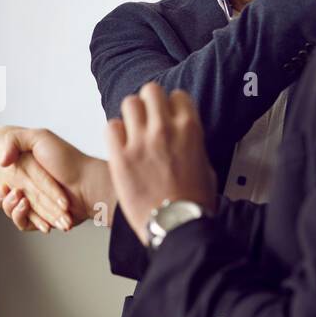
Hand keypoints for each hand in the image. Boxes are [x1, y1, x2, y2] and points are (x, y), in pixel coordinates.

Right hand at [0, 129, 112, 231]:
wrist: (88, 183)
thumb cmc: (67, 159)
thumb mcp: (39, 137)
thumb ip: (15, 141)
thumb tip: (1, 161)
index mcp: (28, 171)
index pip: (3, 179)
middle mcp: (32, 188)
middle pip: (4, 197)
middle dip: (0, 195)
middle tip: (2, 189)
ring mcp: (37, 205)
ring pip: (12, 211)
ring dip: (10, 206)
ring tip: (20, 198)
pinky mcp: (43, 219)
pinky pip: (24, 224)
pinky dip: (22, 217)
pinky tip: (26, 207)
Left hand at [106, 83, 216, 245]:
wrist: (176, 226)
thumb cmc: (192, 203)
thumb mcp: (205, 166)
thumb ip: (191, 144)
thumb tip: (184, 138)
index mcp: (190, 130)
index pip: (177, 95)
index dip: (172, 105)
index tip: (168, 115)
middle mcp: (164, 130)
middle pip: (150, 91)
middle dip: (149, 103)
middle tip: (148, 118)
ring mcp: (140, 142)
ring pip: (129, 103)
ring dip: (131, 115)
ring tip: (133, 131)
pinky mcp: (120, 157)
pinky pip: (111, 127)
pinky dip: (115, 133)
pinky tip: (121, 146)